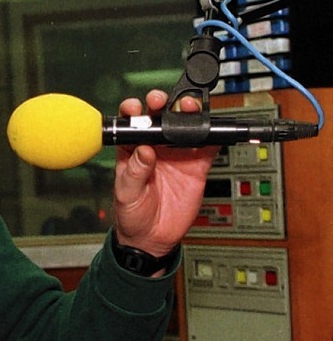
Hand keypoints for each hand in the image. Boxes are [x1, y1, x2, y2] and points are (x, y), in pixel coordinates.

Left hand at [112, 90, 217, 256]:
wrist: (151, 238)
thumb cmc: (131, 214)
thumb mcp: (127, 194)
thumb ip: (135, 172)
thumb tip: (143, 150)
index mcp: (132, 150)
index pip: (131, 123)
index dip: (134, 110)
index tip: (137, 107)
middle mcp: (155, 147)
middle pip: (160, 117)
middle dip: (162, 103)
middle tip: (162, 102)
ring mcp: (176, 155)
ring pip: (185, 126)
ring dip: (189, 113)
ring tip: (189, 107)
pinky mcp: (195, 166)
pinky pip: (208, 147)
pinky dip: (214, 136)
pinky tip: (213, 130)